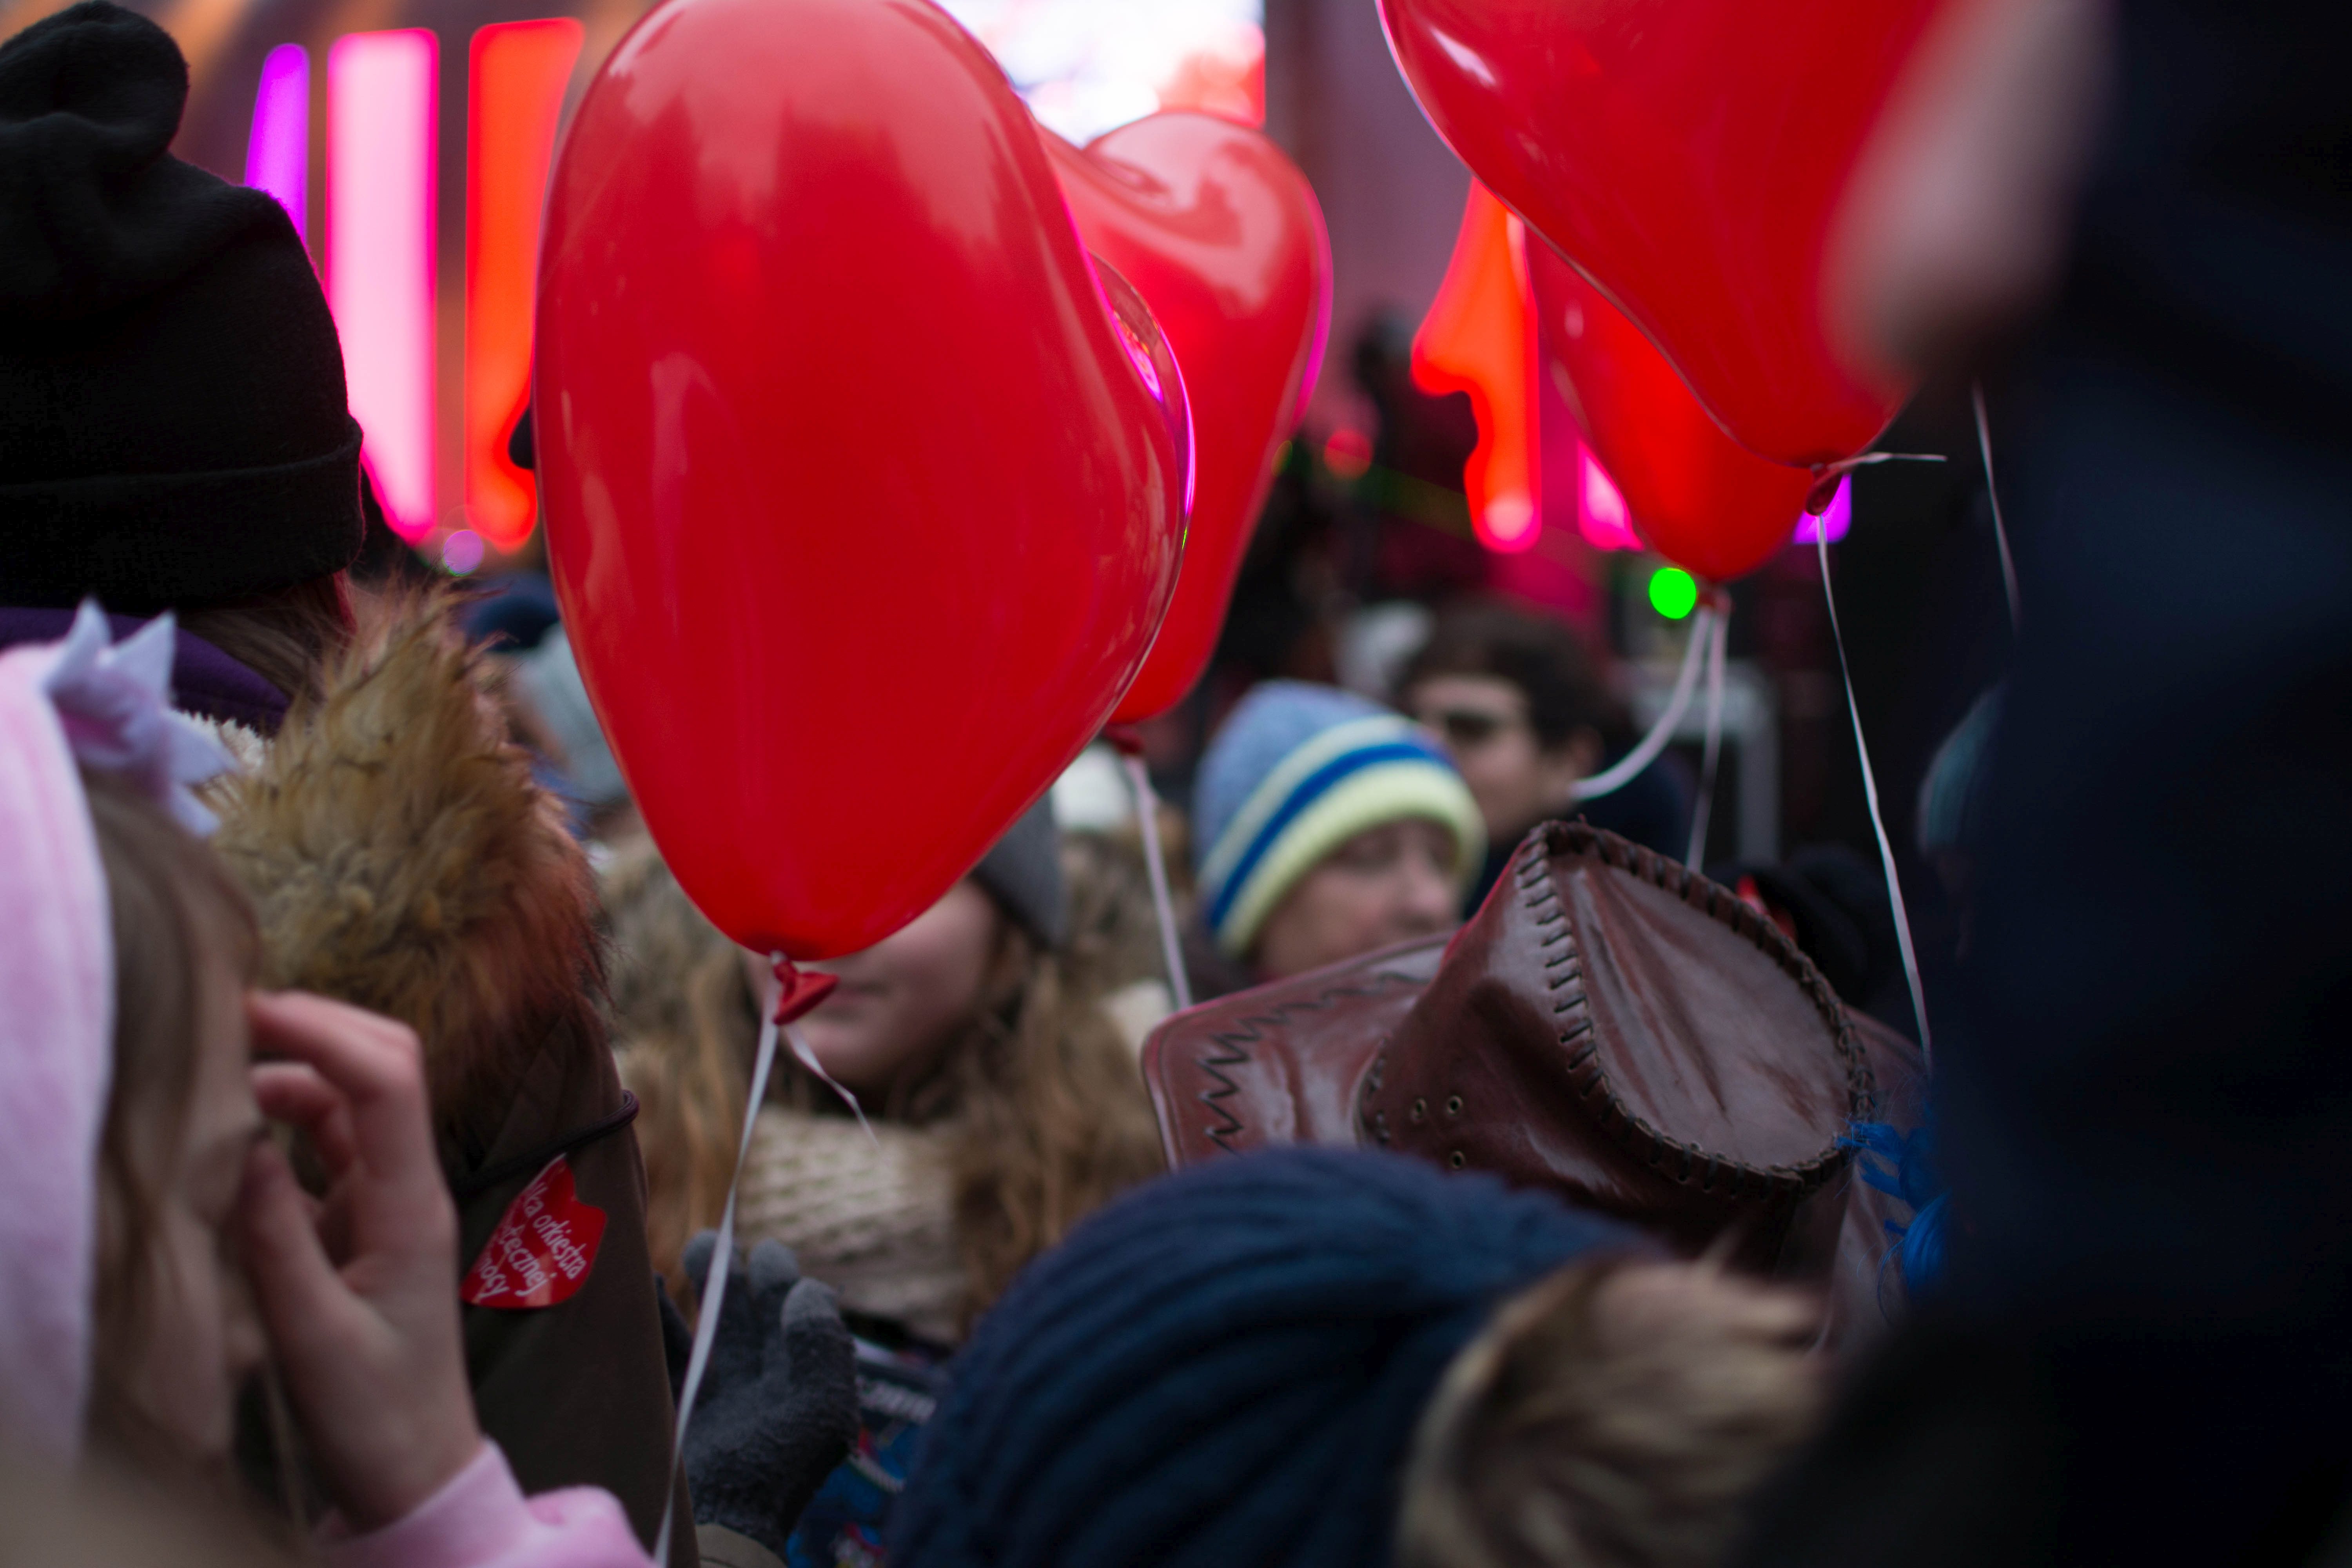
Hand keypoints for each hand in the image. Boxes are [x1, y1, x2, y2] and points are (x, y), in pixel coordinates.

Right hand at [237, 991, 483, 1530]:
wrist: (413, 1465)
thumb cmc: (375, 1412)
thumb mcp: (312, 1335)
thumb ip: (274, 1241)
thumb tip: (242, 1145)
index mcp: (412, 1206)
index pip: (388, 1081)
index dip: (325, 1031)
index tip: (254, 1009)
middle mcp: (406, 1188)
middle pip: (382, 1067)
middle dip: (315, 1029)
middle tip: (229, 1019)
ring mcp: (385, 1201)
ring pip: (345, 1105)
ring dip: (289, 1079)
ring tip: (213, 1089)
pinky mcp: (359, 1223)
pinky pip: (322, 1152)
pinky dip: (279, 1131)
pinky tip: (230, 1144)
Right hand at [681, 1234, 858, 1555]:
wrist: (726, 1518)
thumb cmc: (778, 1467)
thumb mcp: (823, 1407)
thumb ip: (822, 1344)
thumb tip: (807, 1287)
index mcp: (800, 1377)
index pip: (794, 1314)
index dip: (782, 1281)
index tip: (767, 1256)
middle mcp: (760, 1381)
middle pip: (746, 1314)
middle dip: (732, 1275)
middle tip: (713, 1240)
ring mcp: (718, 1393)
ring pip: (706, 1328)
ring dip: (694, 1291)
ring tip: (685, 1253)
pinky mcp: (679, 1405)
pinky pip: (665, 1354)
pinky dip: (655, 1323)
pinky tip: (647, 1295)